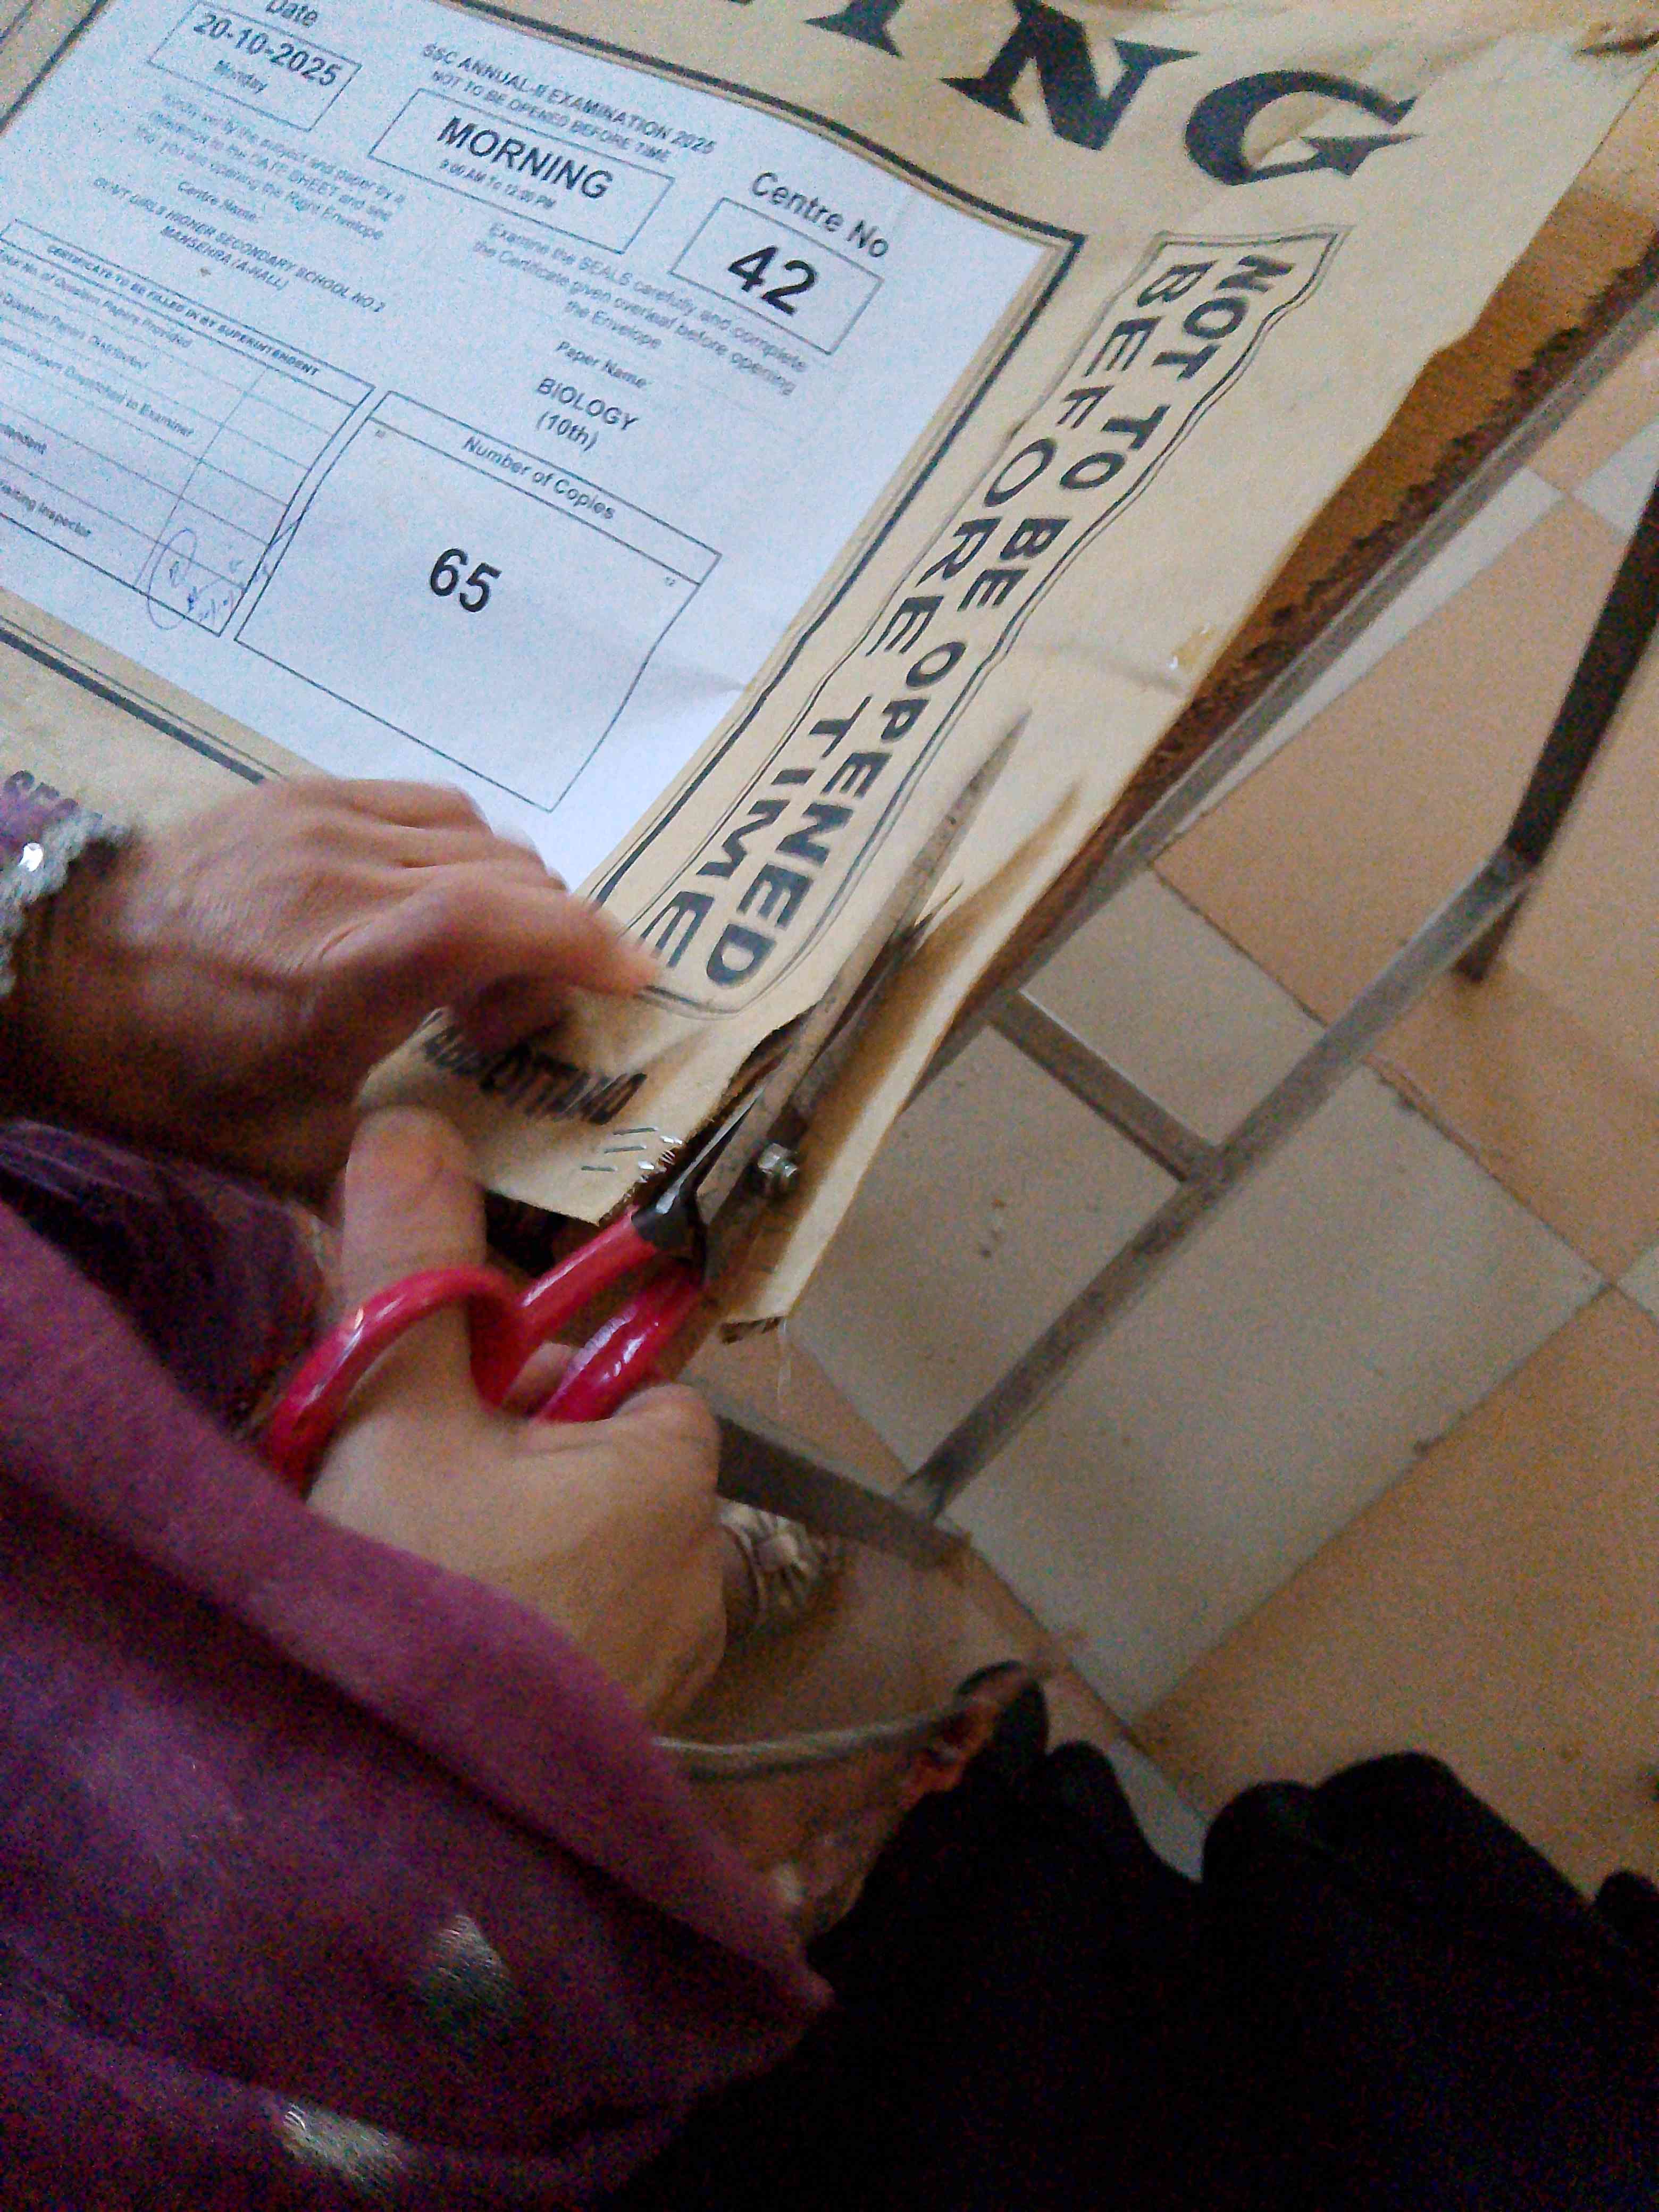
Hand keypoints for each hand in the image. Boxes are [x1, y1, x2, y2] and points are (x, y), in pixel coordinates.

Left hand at [0, 778, 653, 1192]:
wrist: (47, 979)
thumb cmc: (170, 1077)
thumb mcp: (287, 1154)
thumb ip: (400, 1177)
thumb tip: (483, 1231)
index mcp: (357, 965)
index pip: (509, 920)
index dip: (590, 945)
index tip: (634, 980)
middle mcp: (353, 874)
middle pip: (512, 878)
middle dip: (548, 945)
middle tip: (503, 1024)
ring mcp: (326, 820)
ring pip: (479, 837)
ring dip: (508, 898)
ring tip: (464, 966)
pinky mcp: (301, 794)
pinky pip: (426, 808)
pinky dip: (457, 856)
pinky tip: (423, 907)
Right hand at [308, 1108, 725, 1722]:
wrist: (410, 1840)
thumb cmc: (427, 1603)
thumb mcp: (397, 1416)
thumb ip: (408, 1268)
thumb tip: (408, 1119)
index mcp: (673, 1479)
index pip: (627, 1379)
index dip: (533, 1376)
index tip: (446, 1407)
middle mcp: (696, 1578)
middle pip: (592, 1466)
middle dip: (497, 1464)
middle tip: (393, 1492)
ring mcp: (661, 1677)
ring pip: (571, 1560)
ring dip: (491, 1550)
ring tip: (394, 1574)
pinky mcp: (616, 1748)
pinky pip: (564, 1645)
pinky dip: (505, 1631)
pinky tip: (426, 1646)